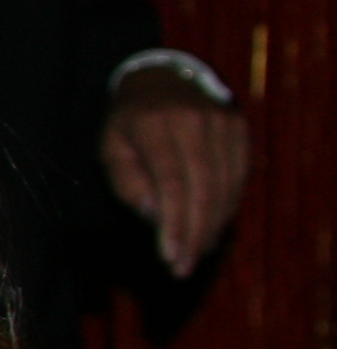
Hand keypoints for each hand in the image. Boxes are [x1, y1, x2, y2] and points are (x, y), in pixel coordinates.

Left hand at [101, 71, 249, 276]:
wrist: (161, 80)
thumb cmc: (128, 124)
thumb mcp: (110, 147)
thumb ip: (127, 182)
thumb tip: (156, 215)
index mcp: (154, 124)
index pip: (171, 182)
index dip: (174, 224)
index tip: (169, 257)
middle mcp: (194, 120)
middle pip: (202, 189)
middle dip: (193, 234)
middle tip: (182, 268)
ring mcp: (222, 123)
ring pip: (224, 187)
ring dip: (211, 227)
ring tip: (194, 254)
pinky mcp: (239, 129)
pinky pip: (238, 178)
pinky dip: (225, 208)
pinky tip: (210, 229)